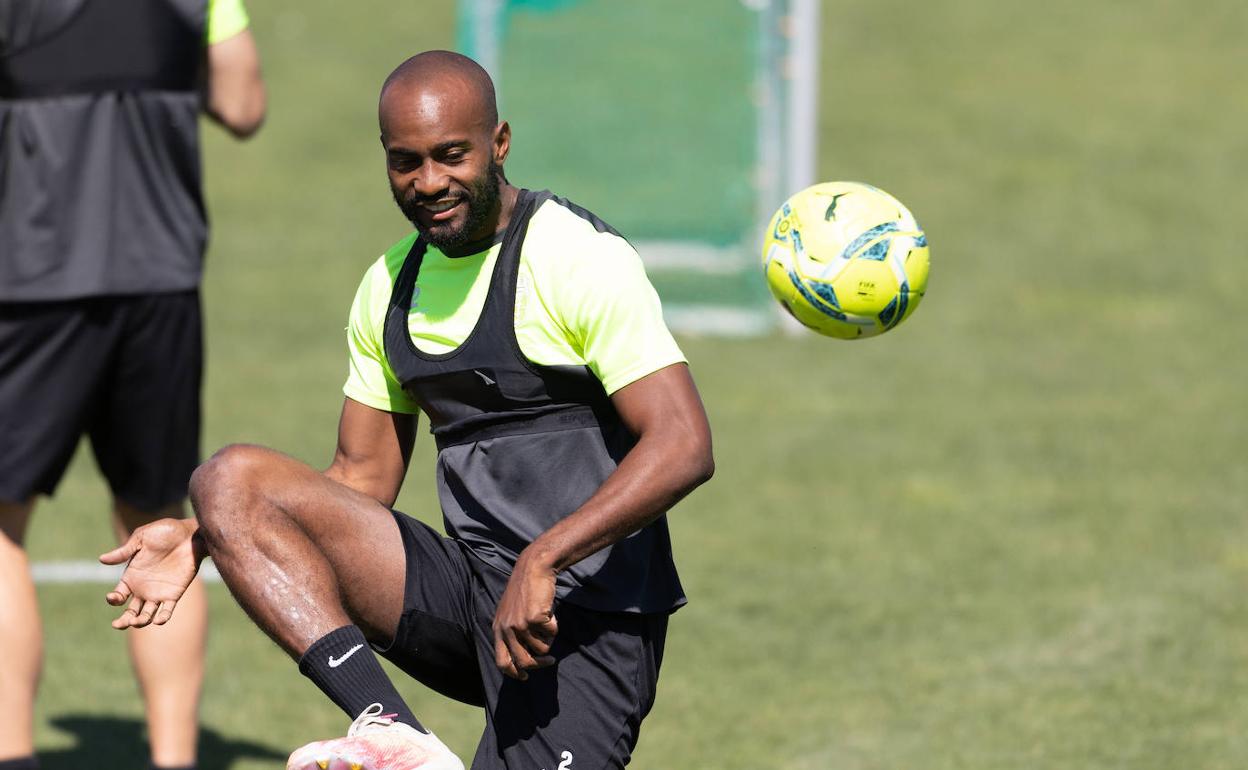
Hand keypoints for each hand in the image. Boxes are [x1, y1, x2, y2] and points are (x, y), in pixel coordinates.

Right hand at [99, 518, 202, 628]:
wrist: (189, 533)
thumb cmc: (164, 532)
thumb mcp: (141, 539)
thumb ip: (124, 551)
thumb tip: (101, 559)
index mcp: (132, 576)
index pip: (118, 595)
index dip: (113, 599)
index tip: (114, 597)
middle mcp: (143, 588)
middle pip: (130, 611)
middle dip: (123, 621)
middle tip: (118, 624)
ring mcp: (158, 592)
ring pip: (146, 615)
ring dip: (140, 622)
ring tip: (137, 622)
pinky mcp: (174, 593)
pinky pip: (167, 610)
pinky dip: (162, 618)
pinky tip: (159, 620)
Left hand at [492, 549, 558, 679]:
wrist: (533, 569)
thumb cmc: (524, 590)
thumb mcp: (509, 613)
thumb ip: (511, 633)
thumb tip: (523, 660)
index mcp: (498, 630)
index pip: (501, 661)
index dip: (513, 673)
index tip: (525, 676)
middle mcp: (506, 630)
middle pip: (523, 661)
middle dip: (539, 664)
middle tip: (550, 661)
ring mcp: (520, 625)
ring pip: (541, 648)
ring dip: (548, 638)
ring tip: (546, 621)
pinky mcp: (534, 619)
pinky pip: (551, 633)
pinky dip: (554, 625)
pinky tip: (549, 611)